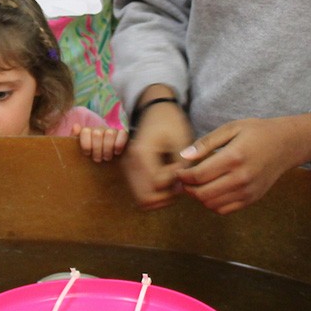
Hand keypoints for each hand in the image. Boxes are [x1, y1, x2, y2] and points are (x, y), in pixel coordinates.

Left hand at [78, 126, 128, 162]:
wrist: (110, 163)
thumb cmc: (93, 158)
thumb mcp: (81, 151)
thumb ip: (76, 139)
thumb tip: (76, 126)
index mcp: (88, 132)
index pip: (85, 131)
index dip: (86, 144)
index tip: (88, 154)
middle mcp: (100, 129)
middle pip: (97, 134)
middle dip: (97, 149)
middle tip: (98, 159)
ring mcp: (112, 131)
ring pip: (109, 134)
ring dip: (108, 149)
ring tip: (107, 157)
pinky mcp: (124, 134)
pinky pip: (123, 134)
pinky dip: (119, 144)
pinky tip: (117, 152)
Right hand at [121, 93, 192, 209]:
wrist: (156, 111)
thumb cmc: (171, 123)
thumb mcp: (182, 140)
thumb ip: (182, 165)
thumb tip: (180, 187)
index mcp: (141, 154)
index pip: (157, 184)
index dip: (174, 182)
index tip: (181, 167)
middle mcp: (130, 163)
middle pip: (146, 198)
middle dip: (167, 195)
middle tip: (179, 180)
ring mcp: (128, 168)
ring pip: (142, 199)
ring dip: (161, 197)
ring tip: (173, 180)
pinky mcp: (130, 172)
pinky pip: (140, 194)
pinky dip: (154, 194)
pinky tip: (166, 181)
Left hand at [175, 113, 310, 214]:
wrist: (286, 144)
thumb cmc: (257, 132)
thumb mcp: (231, 128)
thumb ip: (206, 143)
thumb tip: (184, 156)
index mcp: (234, 157)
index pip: (198, 175)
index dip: (182, 176)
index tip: (178, 170)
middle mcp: (241, 178)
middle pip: (203, 194)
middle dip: (187, 188)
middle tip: (183, 179)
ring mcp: (248, 191)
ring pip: (212, 205)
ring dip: (199, 197)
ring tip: (196, 184)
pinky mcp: (252, 198)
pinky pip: (225, 209)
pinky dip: (213, 203)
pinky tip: (211, 190)